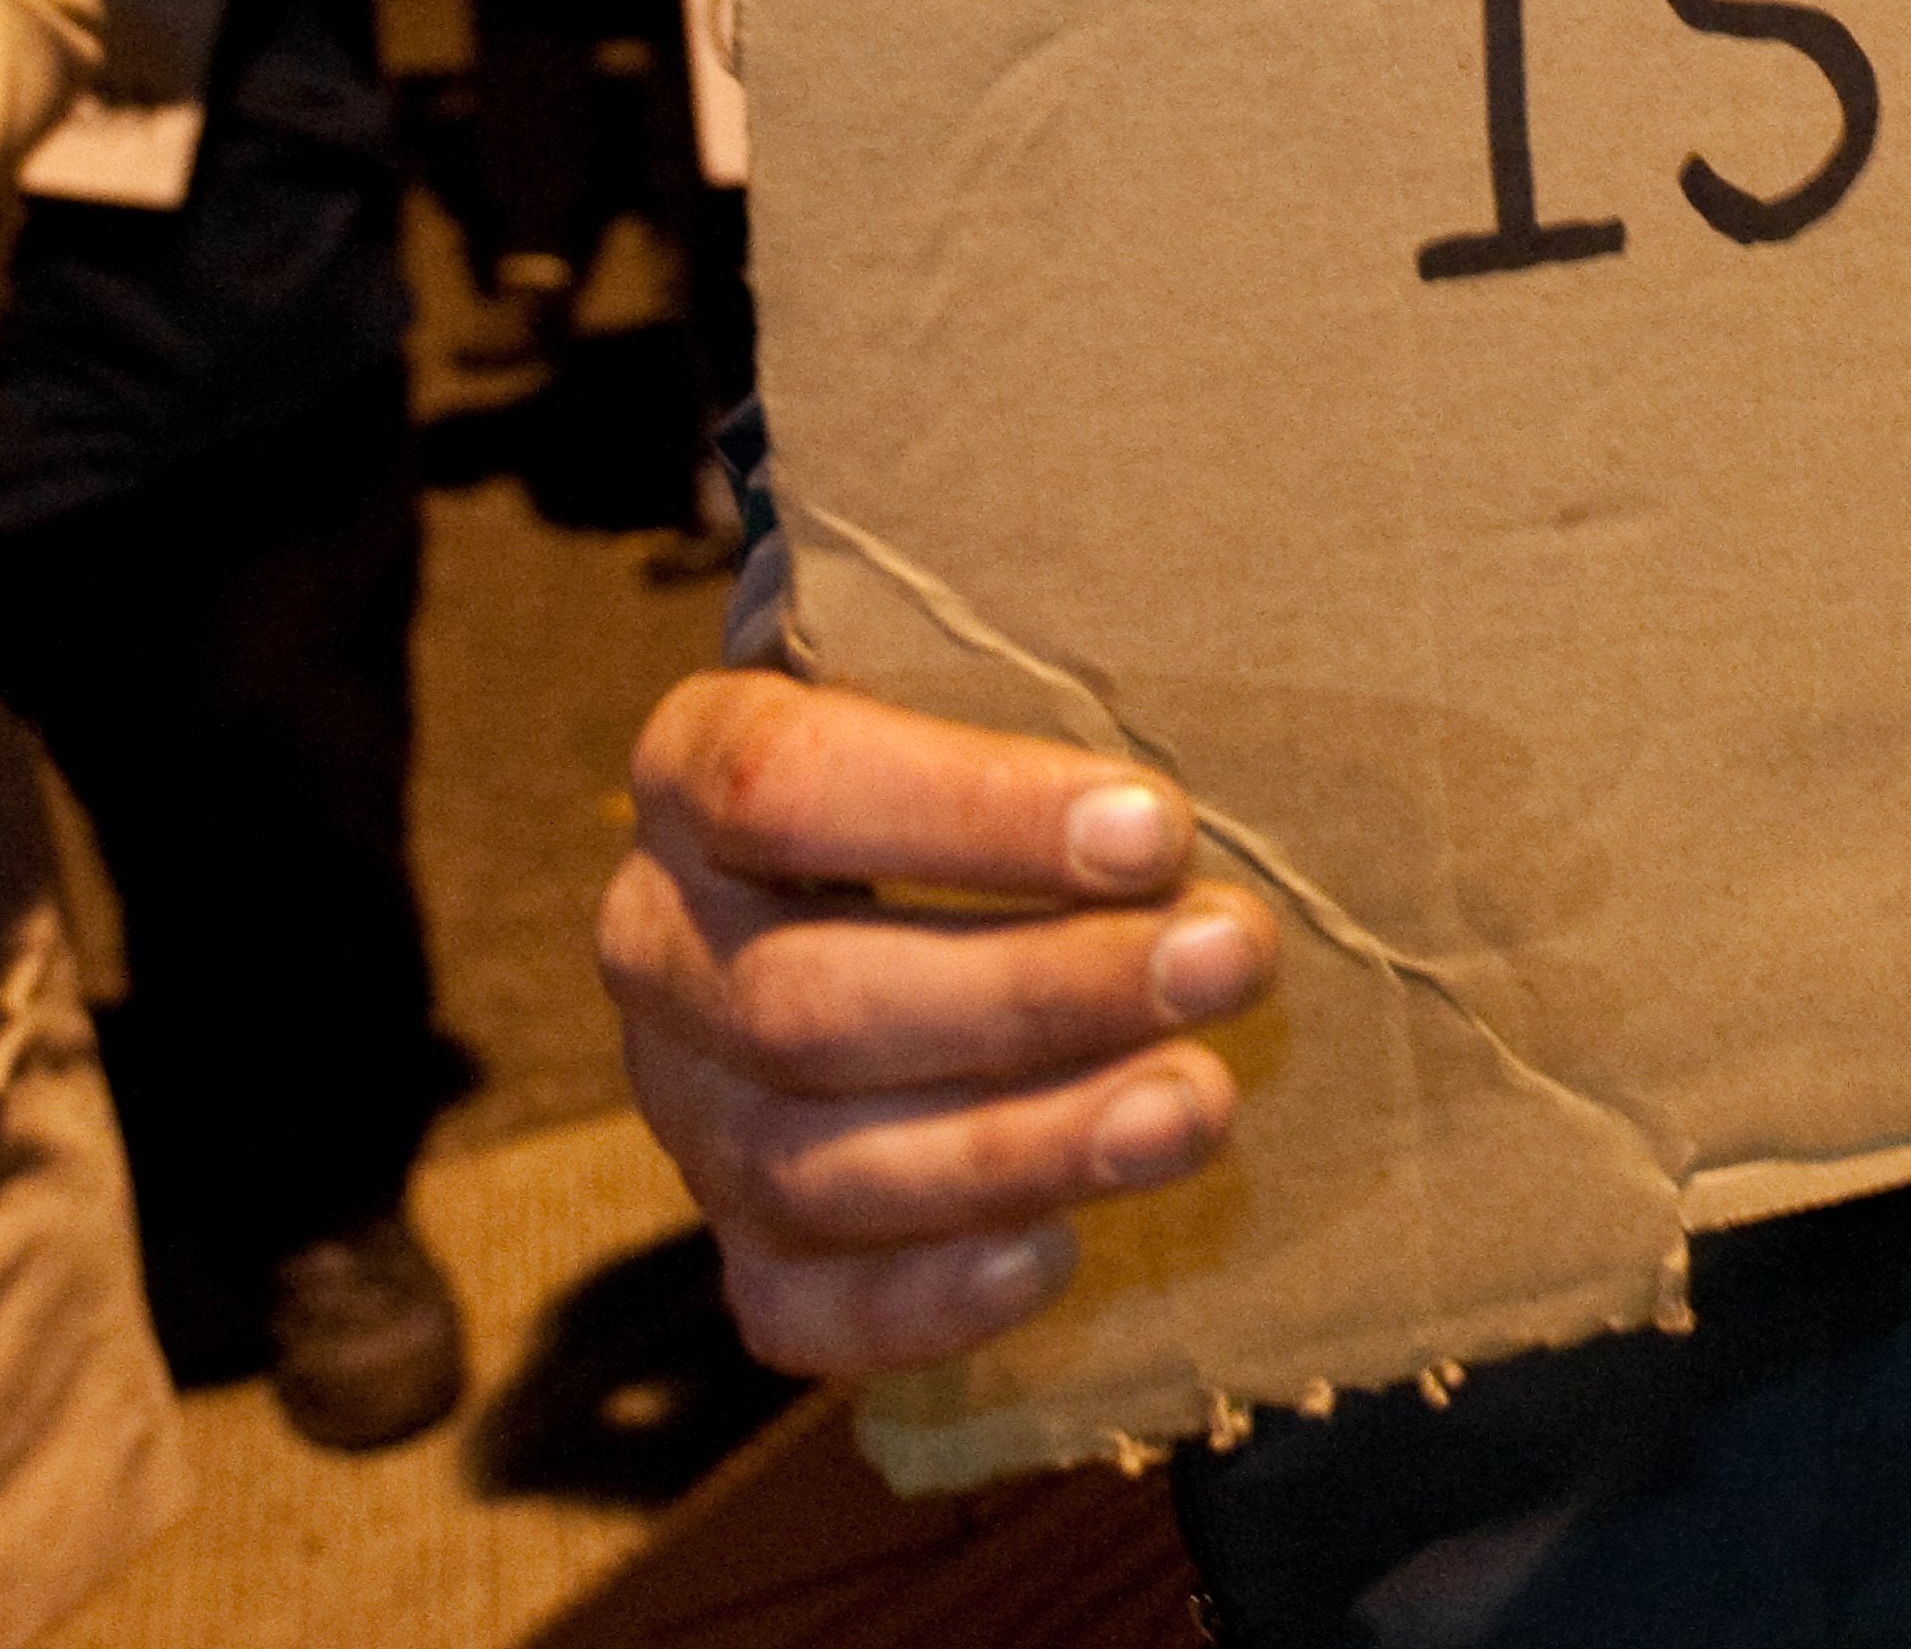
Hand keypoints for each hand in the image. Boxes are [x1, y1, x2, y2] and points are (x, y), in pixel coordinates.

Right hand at [603, 669, 1277, 1374]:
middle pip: (807, 1001)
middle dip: (1041, 991)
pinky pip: (791, 1307)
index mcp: (693, 769)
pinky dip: (920, 1300)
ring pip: (812, 1163)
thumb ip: (1061, 642)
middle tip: (1234, 957)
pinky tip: (1056, 1256)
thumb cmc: (994, 737)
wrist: (911, 859)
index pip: (781, 786)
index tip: (1160, 822)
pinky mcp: (744, 1237)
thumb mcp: (996, 656)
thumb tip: (1251, 604)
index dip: (968, 813)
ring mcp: (688, 1105)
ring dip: (1022, 1144)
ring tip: (1200, 1108)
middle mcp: (659, 943)